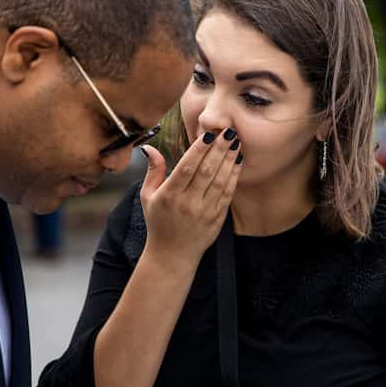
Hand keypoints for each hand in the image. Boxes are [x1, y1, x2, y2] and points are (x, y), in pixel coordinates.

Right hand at [139, 128, 242, 270]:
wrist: (172, 255)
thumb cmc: (158, 222)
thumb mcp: (147, 197)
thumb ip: (153, 171)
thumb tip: (150, 147)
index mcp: (169, 196)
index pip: (186, 168)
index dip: (198, 150)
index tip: (208, 133)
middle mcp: (187, 203)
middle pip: (206, 172)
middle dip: (219, 149)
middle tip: (228, 131)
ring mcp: (204, 211)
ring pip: (220, 181)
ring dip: (229, 160)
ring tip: (236, 142)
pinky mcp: (217, 218)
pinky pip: (227, 193)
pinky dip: (234, 176)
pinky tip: (237, 161)